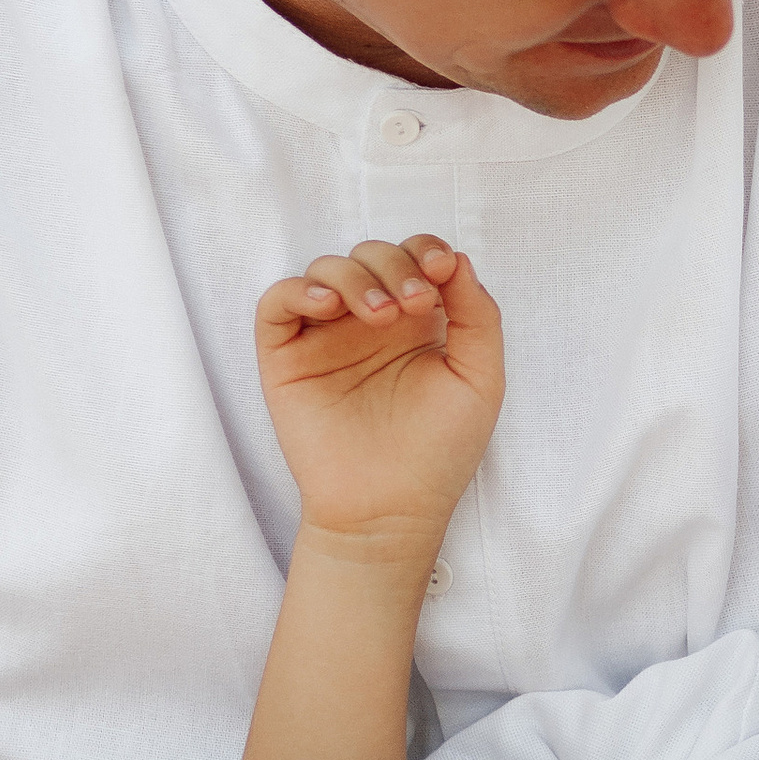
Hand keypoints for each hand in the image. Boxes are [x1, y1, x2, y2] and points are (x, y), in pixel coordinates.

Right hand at [255, 237, 502, 546]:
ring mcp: (327, 336)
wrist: (390, 509)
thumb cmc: (438, 452)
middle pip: (372, 254)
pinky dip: (300, 289)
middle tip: (412, 304)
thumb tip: (457, 259)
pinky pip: (279, 301)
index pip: (415, 258)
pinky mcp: (288, 357)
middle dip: (395, 265)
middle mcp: (371, 322)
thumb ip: (477, 316)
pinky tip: (328, 306)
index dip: (426, 249)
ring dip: (355, 277)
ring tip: (379, 316)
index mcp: (418, 322)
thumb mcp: (479, 378)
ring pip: (327, 268)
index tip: (443, 269)